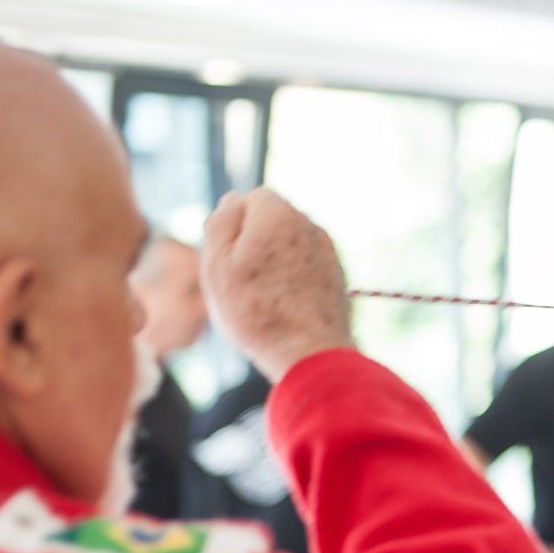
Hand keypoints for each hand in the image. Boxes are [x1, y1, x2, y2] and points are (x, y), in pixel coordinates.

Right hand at [201, 189, 354, 381]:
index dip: (232, 227)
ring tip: (264, 299)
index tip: (229, 259)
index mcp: (279, 213)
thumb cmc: (256, 311)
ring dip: (274, 263)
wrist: (310, 354)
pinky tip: (285, 307)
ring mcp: (328, 251)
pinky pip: (305, 268)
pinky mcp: (337, 276)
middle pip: (270, 221)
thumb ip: (220, 223)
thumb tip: (232, 199)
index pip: (249, 199)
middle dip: (254, 242)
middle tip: (243, 282)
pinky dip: (293, 280)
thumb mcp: (217, 264)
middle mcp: (310, 225)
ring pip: (288, 246)